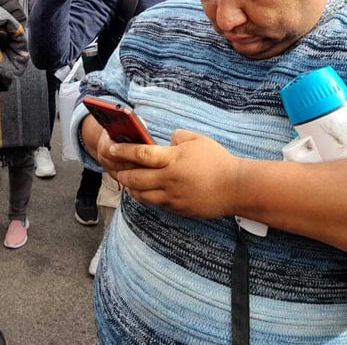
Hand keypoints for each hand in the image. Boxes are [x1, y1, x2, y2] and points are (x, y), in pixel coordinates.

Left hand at [107, 129, 241, 217]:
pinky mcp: (178, 209)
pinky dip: (147, 197)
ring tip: (127, 181)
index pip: (140, 154)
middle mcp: (168, 180)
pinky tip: (145, 191)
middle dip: (121, 173)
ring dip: (131, 188)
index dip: (122, 151)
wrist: (236, 188)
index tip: (110, 148)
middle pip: (134, 178)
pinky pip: (156, 203)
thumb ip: (178, 137)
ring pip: (142, 195)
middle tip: (114, 168)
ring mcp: (172, 197)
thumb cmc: (218, 161)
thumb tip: (167, 140)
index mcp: (172, 160)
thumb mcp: (198, 140)